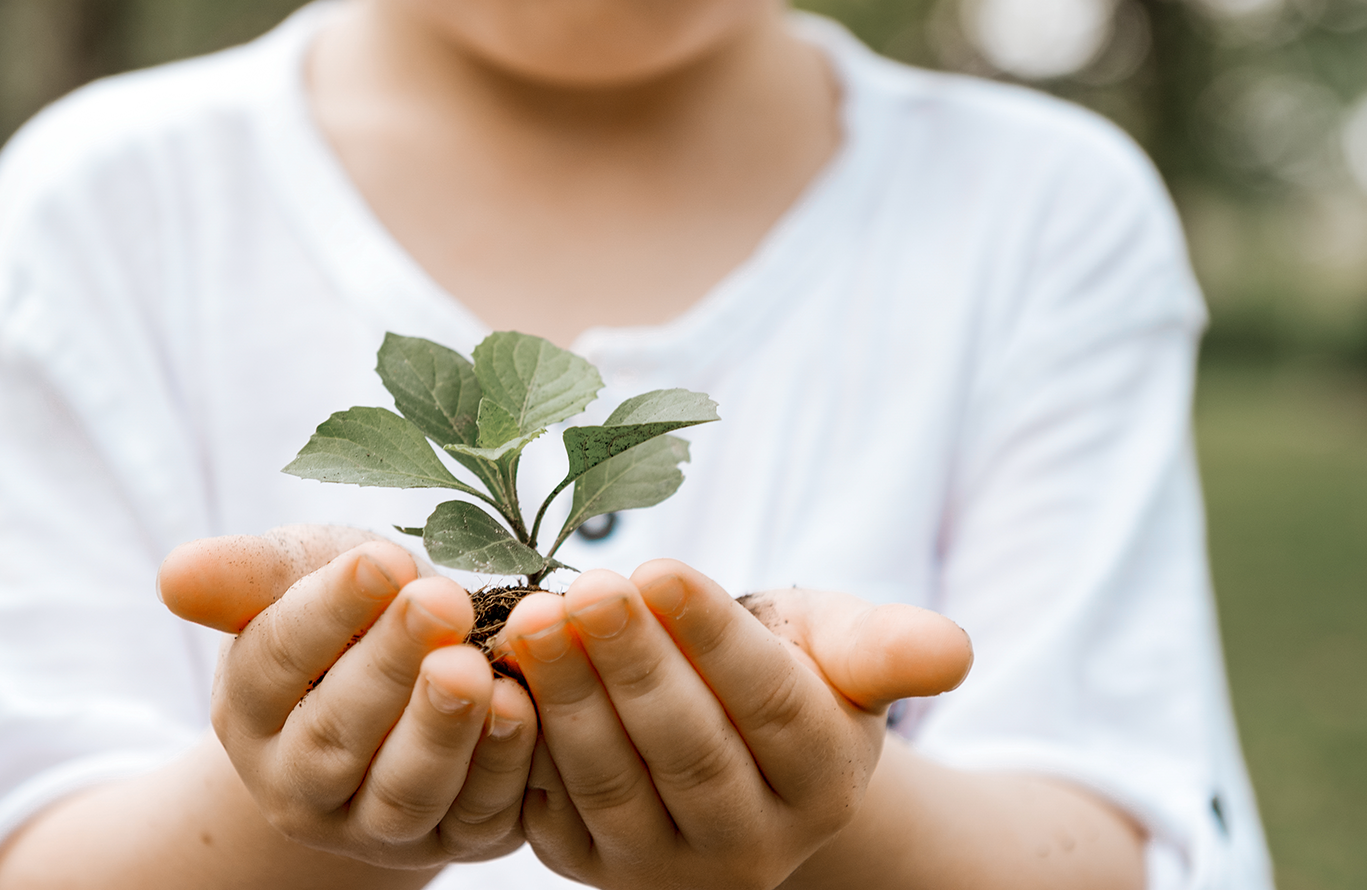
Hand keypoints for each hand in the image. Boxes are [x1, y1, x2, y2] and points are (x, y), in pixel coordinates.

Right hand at [158, 526, 537, 867]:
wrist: (412, 686)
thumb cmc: (355, 615)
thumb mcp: (305, 576)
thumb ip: (250, 575)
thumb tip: (175, 577)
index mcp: (250, 708)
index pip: (276, 660)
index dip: (328, 610)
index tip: (382, 560)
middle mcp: (300, 783)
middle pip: (337, 734)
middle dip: (391, 666)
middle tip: (440, 601)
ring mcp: (375, 824)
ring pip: (403, 792)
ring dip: (442, 731)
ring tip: (474, 668)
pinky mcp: (455, 838)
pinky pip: (478, 814)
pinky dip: (502, 765)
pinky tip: (523, 706)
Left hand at [501, 561, 970, 889]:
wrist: (728, 747)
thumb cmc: (788, 672)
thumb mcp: (841, 649)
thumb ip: (888, 648)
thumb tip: (951, 652)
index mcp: (825, 782)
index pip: (771, 707)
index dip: (714, 641)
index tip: (660, 570)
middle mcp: (754, 843)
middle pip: (689, 749)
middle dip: (632, 665)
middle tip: (584, 589)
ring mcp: (667, 865)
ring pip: (614, 782)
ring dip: (569, 699)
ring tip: (534, 619)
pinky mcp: (593, 864)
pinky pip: (553, 807)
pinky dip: (525, 742)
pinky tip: (499, 674)